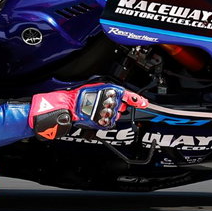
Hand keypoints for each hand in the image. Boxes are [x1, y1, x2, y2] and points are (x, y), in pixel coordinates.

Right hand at [29, 84, 146, 138]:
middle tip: (102, 105)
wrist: (67, 105)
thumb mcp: (96, 87)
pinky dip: (103, 121)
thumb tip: (122, 98)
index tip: (144, 103)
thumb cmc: (78, 96)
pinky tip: (95, 116)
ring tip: (95, 110)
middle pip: (121, 107)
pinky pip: (108, 123)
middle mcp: (109, 101)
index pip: (127, 95)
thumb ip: (109, 92)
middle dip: (115, 107)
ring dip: (108, 114)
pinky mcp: (101, 121)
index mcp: (108, 90)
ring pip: (114, 116)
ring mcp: (105, 112)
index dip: (137, 100)